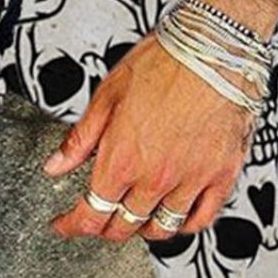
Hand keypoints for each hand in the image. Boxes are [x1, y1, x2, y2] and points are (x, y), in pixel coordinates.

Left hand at [43, 32, 256, 242]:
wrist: (213, 47)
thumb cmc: (165, 62)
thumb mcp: (107, 95)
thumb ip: (79, 139)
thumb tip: (56, 165)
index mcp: (123, 159)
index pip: (92, 213)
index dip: (73, 226)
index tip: (65, 225)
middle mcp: (156, 177)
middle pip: (124, 226)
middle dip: (104, 228)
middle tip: (98, 219)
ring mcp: (191, 179)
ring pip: (162, 228)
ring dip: (143, 230)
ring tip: (135, 220)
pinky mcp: (221, 175)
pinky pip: (201, 218)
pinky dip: (184, 225)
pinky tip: (175, 216)